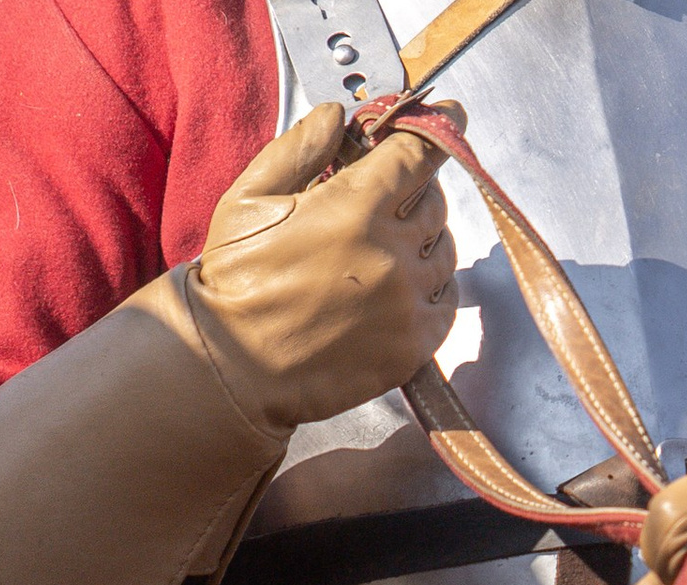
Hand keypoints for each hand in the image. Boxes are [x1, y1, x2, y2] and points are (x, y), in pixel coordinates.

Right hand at [189, 101, 462, 433]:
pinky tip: (396, 289)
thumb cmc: (236, 280)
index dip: (438, 128)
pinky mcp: (416, 344)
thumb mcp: (250, 197)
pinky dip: (431, 287)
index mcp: (356, 208)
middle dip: (412, 193)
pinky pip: (447, 300)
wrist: (235, 366)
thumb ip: (299, 149)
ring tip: (380, 252)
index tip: (450, 116)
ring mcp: (409, 302)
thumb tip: (338, 115)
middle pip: (434, 200)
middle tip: (381, 203)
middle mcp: (393, 253)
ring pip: (445, 251)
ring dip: (422, 241)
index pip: (420, 153)